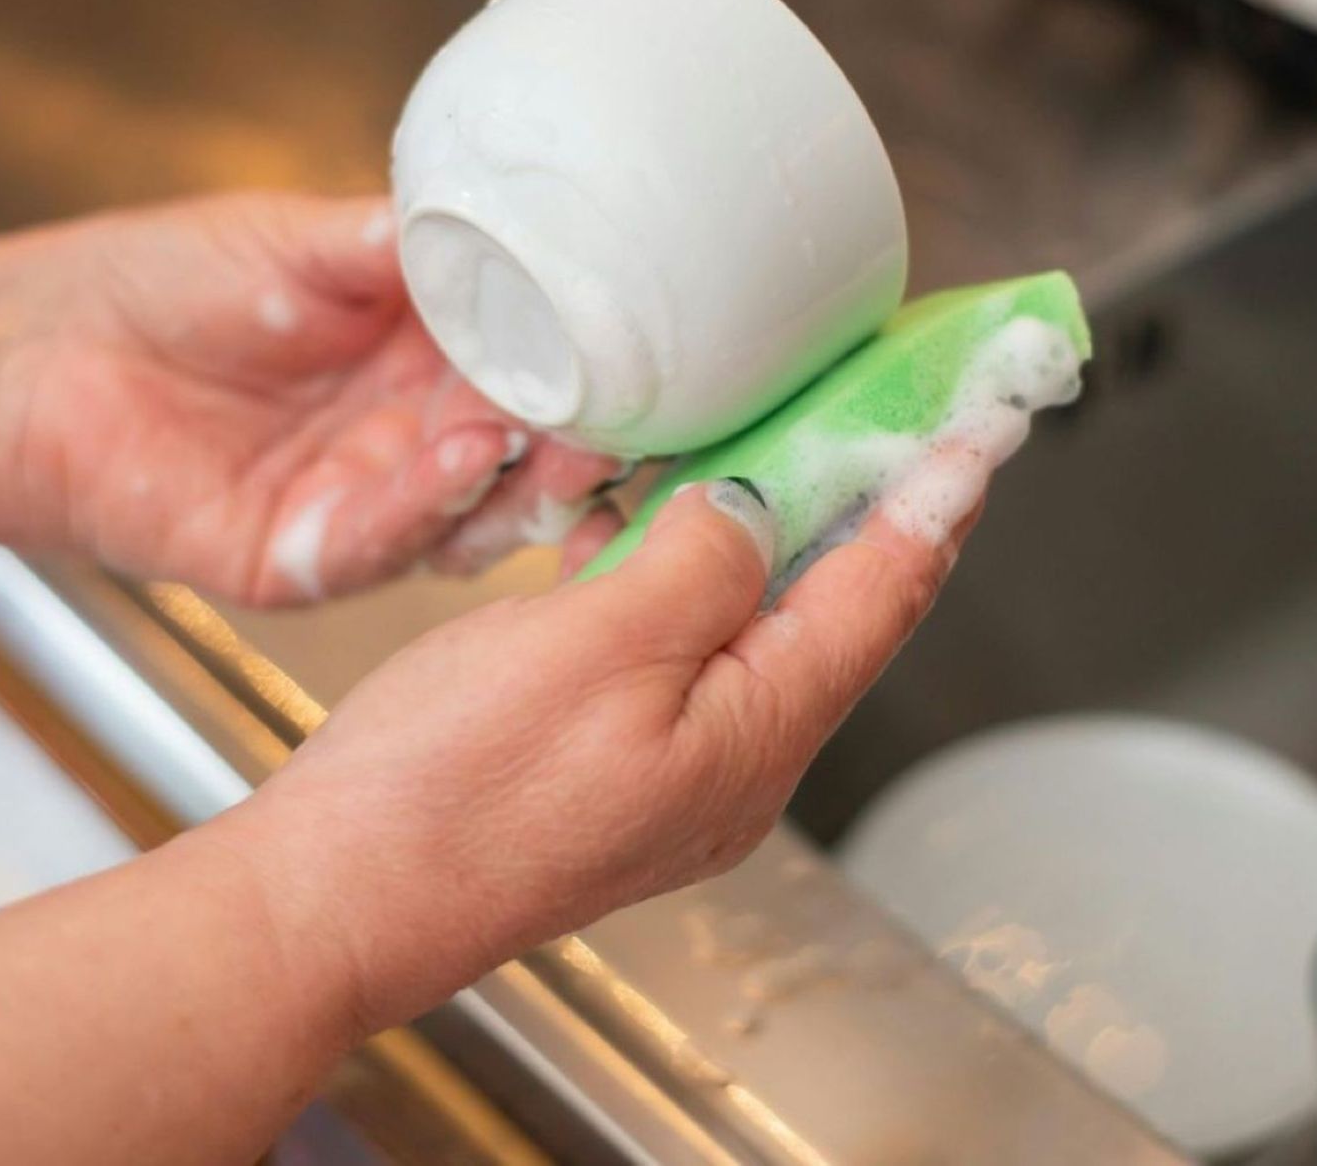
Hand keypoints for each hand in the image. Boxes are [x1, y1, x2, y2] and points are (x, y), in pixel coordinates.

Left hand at [0, 194, 624, 602]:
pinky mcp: (300, 559)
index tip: (650, 348)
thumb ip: (403, 241)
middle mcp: (409, 444)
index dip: (591, 368)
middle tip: (629, 417)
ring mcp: (362, 509)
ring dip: (520, 482)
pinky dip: (426, 503)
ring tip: (561, 439)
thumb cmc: (162, 283)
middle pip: (525, 460)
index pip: (538, 376)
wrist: (37, 349)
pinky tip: (462, 454)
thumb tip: (513, 220)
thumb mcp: (303, 238)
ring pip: (470, 517)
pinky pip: (379, 542)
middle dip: (580, 444)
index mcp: (426, 364)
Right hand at [235, 477, 975, 1028]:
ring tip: (784, 450)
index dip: (934, 496)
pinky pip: (674, 653)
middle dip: (867, 510)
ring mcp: (669, 769)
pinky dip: (677, 578)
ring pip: (749, 628)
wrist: (338, 898)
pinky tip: (646, 531)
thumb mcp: (595, 646)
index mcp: (757, 735)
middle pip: (832, 613)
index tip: (978, 423)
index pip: (884, 593)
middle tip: (892, 418)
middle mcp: (734, 763)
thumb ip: (701, 566)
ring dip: (767, 537)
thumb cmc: (452, 792)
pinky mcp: (605, 762)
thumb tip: (754, 511)